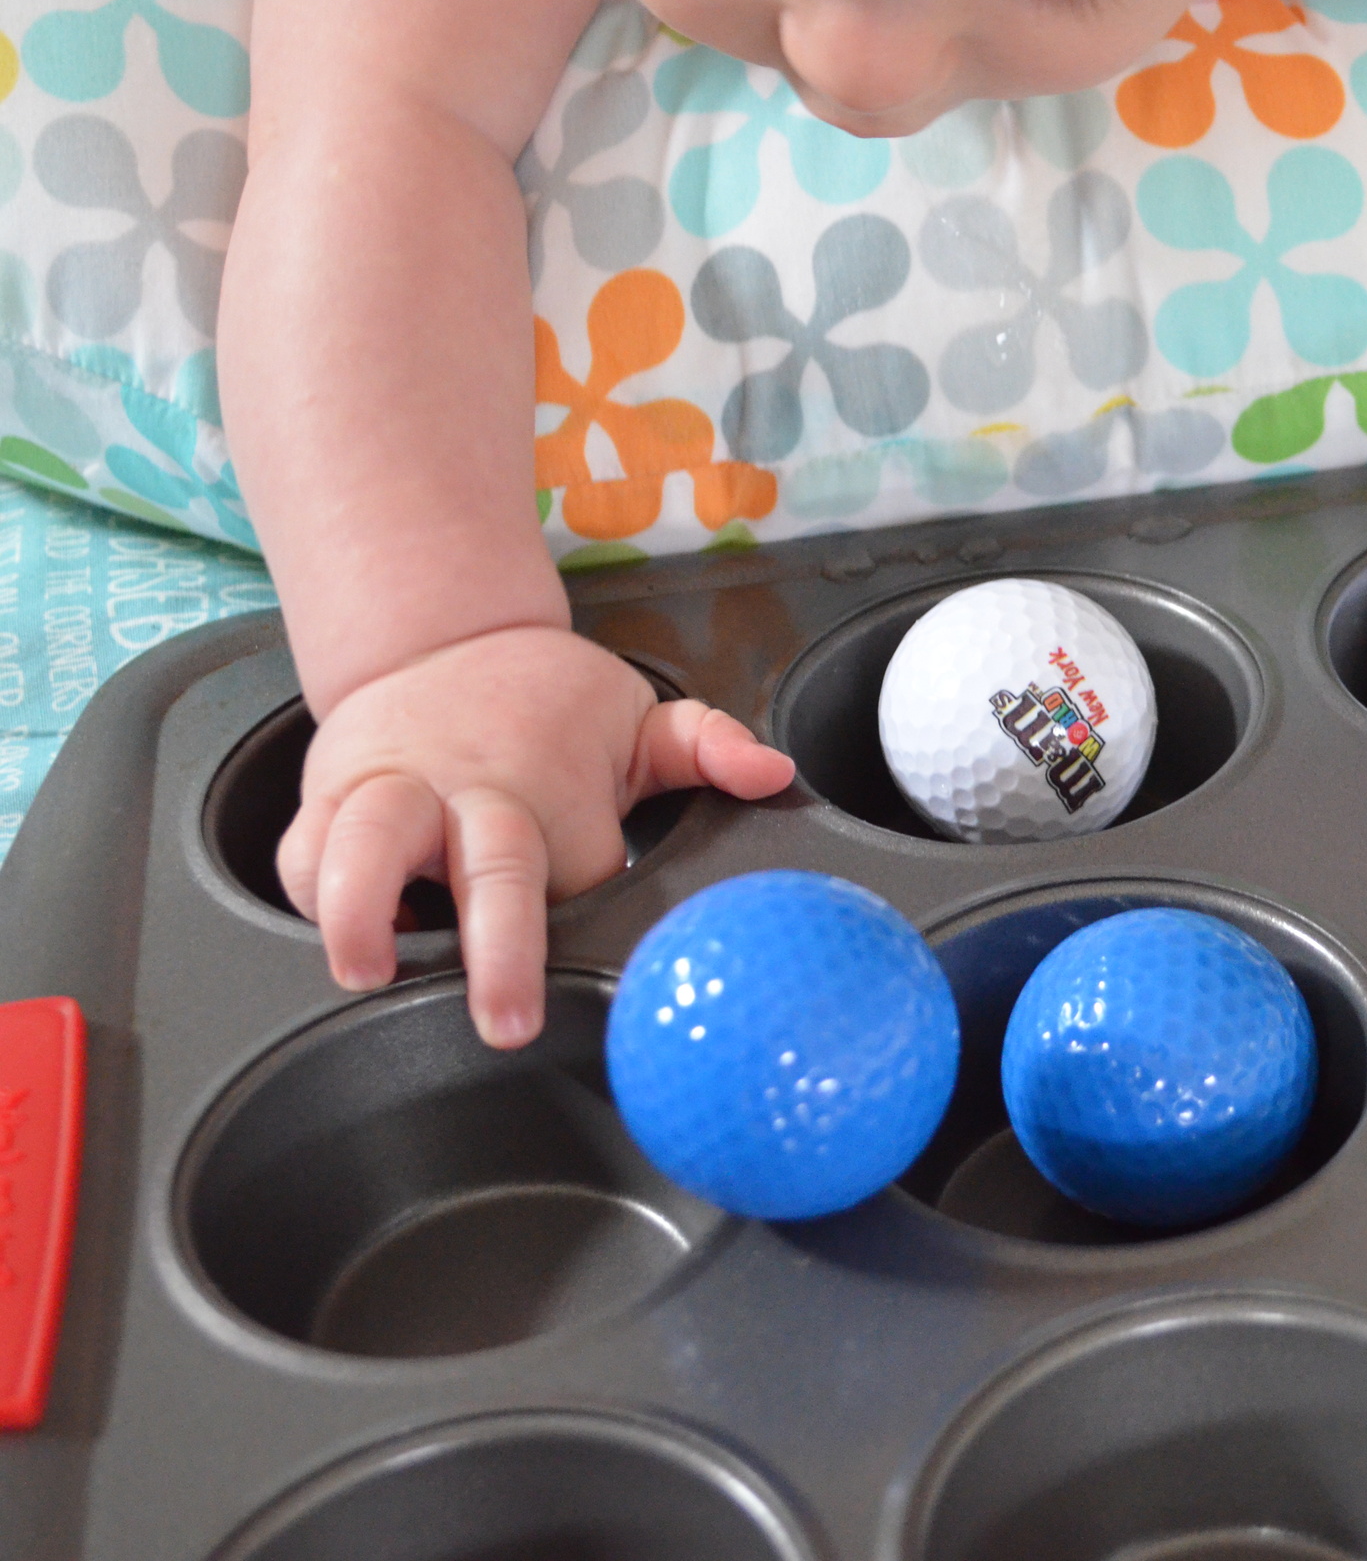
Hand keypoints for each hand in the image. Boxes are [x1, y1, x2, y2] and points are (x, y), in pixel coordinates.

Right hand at [277, 624, 795, 1046]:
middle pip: (488, 869)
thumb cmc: (546, 702)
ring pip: (366, 847)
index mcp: (555, 791)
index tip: (615, 981)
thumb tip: (774, 772)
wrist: (439, 636)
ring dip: (360, 908)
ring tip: (365, 968)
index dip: (592, 919)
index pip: (584, 876)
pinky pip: (302, 850)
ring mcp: (395, 795)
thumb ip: (707, 745)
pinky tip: (331, 935)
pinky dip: (305, 893)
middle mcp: (473, 795)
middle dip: (496, 948)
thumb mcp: (639, 714)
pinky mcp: (329, 798)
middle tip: (504, 1021)